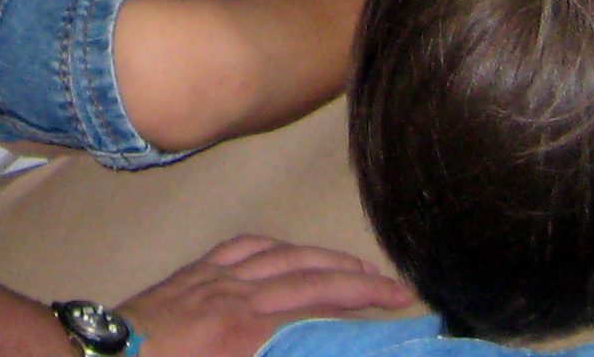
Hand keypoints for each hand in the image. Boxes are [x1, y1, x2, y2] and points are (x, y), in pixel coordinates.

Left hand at [118, 236, 415, 356]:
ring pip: (281, 255)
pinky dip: (276, 247)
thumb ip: (275, 350)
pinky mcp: (195, 273)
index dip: (362, 300)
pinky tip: (290, 252)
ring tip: (354, 268)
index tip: (398, 300)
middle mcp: (238, 296)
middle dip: (357, 280)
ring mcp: (215, 278)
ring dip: (323, 258)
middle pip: (310, 277)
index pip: (320, 307)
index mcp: (246, 331)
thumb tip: (310, 339)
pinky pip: (244, 248)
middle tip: (395, 287)